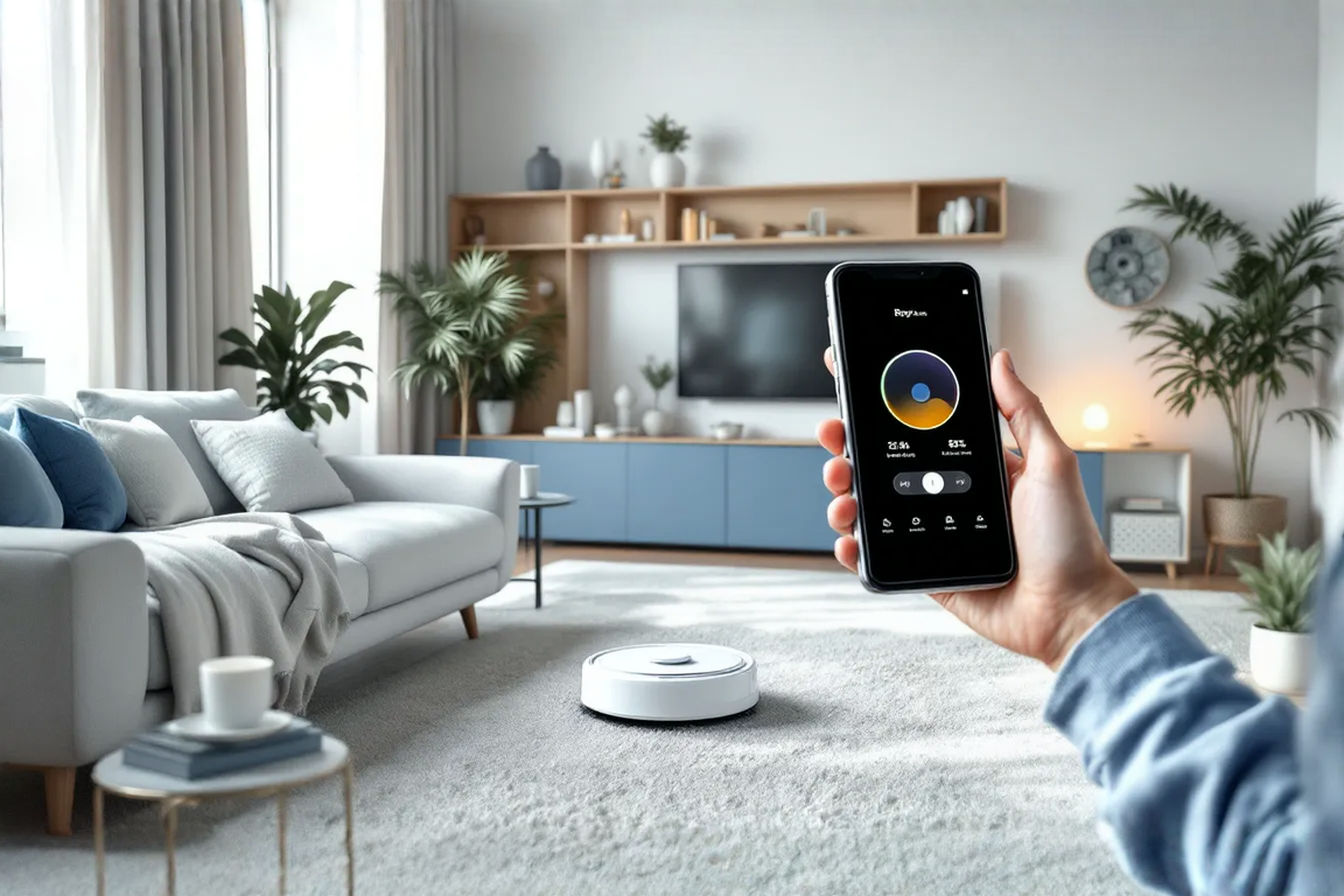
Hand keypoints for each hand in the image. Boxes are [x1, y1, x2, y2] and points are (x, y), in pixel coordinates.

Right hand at [818, 348, 1136, 669]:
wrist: (1069, 611)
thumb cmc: (1070, 542)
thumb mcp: (1051, 463)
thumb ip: (1023, 412)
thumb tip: (1002, 360)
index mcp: (974, 466)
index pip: (918, 429)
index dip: (883, 408)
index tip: (854, 385)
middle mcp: (947, 495)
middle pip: (882, 463)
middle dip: (847, 445)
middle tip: (834, 435)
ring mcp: (931, 533)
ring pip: (870, 507)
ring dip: (843, 493)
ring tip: (841, 488)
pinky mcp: (923, 570)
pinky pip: (877, 556)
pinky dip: (853, 546)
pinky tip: (849, 537)